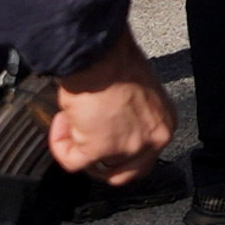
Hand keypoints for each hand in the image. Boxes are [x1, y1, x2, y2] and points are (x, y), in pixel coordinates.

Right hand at [47, 35, 172, 181]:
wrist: (101, 53)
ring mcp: (126, 148)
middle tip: (84, 143)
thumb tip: (111, 121)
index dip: (119, 148)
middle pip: (125, 171)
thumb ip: (129, 114)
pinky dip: (61, 146)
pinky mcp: (98, 149)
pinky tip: (61, 123)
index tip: (102, 133)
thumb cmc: (116, 59)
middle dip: (102, 162)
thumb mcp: (136, 91)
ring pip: (97, 168)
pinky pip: (73, 161)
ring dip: (80, 148)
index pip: (145, 154)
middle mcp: (151, 140)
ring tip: (71, 122)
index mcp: (163, 124)